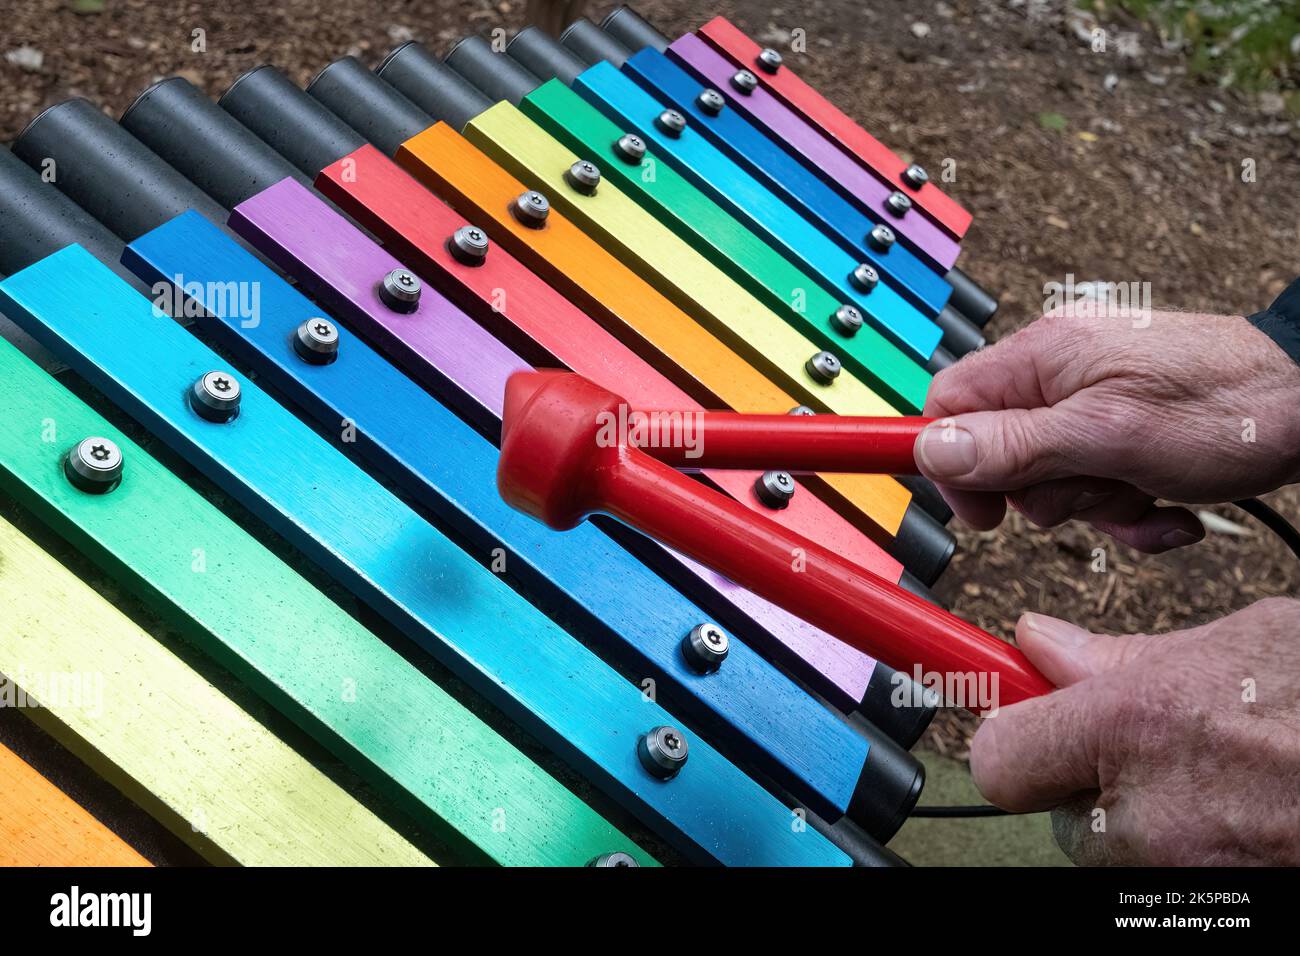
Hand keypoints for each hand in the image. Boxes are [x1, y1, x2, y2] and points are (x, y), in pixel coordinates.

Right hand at [914, 306, 1299, 551]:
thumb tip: (932, 448)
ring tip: (1143, 493)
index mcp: (1041, 358)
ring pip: (1050, 478)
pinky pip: (1095, 483)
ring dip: (1095, 505)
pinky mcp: (1125, 429)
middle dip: (1044, 493)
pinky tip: (1166, 506)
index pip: (949, 405)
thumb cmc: (1227, 406)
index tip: (982, 511)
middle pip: (998, 452)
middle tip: (1091, 491)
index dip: (953, 463)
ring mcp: (1093, 401)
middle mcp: (1060, 373)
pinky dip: (1127, 507)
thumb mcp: (1105, 438)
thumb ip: (1012, 445)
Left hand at [970, 598, 1299, 864]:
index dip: (1004, 730)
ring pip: (1117, 843)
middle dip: (1089, 773)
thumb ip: (1122, 654)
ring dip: (1147, 812)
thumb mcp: (1240, 644)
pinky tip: (1238, 803)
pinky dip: (1191, 841)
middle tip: (1148, 740)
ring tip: (1216, 768)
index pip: (998, 756)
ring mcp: (1183, 870)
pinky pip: (1165, 868)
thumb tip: (1040, 642)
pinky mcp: (1214, 899)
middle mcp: (1148, 814)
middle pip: (1061, 808)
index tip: (996, 709)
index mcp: (1137, 725)